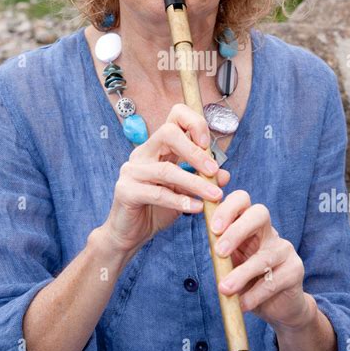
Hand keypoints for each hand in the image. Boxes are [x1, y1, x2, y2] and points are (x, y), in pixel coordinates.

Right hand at [102, 104, 230, 256]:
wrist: (130, 234)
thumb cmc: (156, 209)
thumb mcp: (185, 192)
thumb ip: (202, 180)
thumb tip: (224, 174)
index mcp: (157, 147)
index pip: (174, 116)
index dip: (194, 123)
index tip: (208, 145)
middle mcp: (142, 153)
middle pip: (168, 133)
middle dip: (195, 152)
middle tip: (213, 171)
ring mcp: (131, 170)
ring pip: (166, 169)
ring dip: (195, 182)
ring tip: (214, 195)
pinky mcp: (125, 191)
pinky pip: (157, 193)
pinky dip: (180, 201)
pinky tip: (196, 208)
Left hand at [211, 191, 312, 330]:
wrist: (277, 306)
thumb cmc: (248, 280)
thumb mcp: (230, 264)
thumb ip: (221, 253)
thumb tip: (211, 246)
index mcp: (249, 224)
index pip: (242, 200)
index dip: (227, 208)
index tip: (213, 229)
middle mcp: (269, 231)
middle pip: (259, 213)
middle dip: (237, 230)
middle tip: (219, 252)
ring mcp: (284, 249)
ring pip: (264, 255)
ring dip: (241, 273)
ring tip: (224, 288)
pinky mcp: (295, 270)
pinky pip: (272, 281)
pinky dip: (254, 295)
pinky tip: (243, 304)